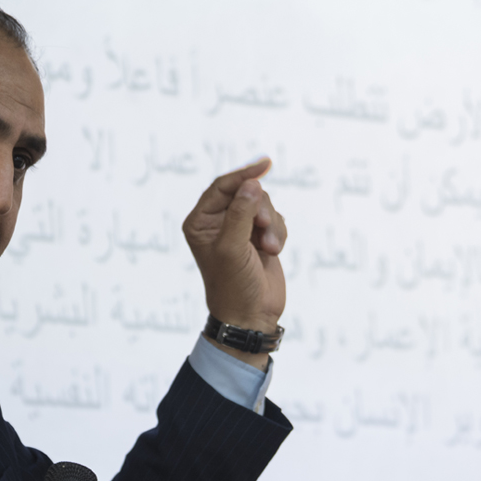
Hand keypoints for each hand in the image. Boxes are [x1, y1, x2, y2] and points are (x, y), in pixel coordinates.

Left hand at [182, 158, 287, 369]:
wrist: (251, 316)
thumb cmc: (233, 286)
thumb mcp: (232, 247)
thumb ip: (241, 213)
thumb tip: (252, 183)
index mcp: (201, 222)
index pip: (222, 187)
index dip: (243, 175)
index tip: (265, 164)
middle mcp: (218, 222)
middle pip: (247, 192)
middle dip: (260, 210)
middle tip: (263, 230)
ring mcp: (240, 229)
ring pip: (264, 205)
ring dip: (272, 226)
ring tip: (270, 249)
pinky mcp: (260, 237)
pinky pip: (276, 219)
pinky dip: (279, 233)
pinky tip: (273, 251)